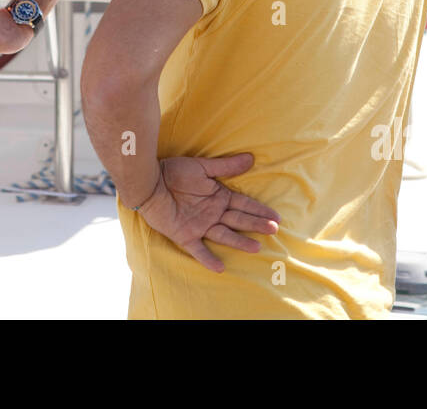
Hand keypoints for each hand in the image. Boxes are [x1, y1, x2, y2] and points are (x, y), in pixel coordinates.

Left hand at [135, 153, 279, 272]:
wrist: (150, 182)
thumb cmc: (174, 172)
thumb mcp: (203, 168)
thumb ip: (226, 167)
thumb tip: (251, 158)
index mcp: (218, 197)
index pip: (244, 205)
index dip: (260, 210)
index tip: (276, 217)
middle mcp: (212, 213)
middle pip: (239, 220)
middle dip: (256, 225)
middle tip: (273, 230)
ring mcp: (200, 226)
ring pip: (224, 235)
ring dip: (239, 241)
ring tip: (256, 247)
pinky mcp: (185, 235)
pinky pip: (198, 250)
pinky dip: (208, 258)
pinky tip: (220, 268)